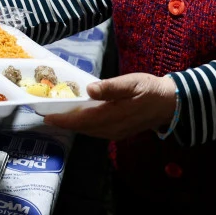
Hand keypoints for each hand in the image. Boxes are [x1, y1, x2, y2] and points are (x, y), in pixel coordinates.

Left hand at [44, 73, 176, 139]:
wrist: (170, 103)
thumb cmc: (149, 89)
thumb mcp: (132, 82)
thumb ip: (112, 87)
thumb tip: (90, 90)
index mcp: (113, 115)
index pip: (82, 120)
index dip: (63, 119)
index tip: (46, 116)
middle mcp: (112, 128)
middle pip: (82, 127)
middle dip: (63, 122)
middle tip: (45, 113)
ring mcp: (115, 132)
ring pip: (88, 130)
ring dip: (72, 124)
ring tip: (56, 115)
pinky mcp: (118, 132)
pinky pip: (96, 131)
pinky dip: (84, 125)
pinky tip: (77, 118)